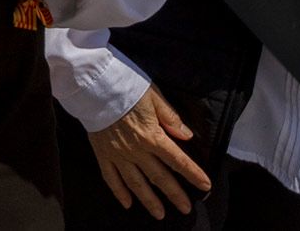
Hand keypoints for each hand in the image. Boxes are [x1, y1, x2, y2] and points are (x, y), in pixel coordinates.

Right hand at [86, 84, 211, 218]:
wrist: (95, 85)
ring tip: (159, 214)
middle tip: (185, 209)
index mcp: (152, 136)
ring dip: (149, 200)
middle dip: (174, 194)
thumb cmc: (126, 86)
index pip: (177, 160)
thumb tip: (186, 135)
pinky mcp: (102, 154)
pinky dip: (119, 192)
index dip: (192, 174)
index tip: (204, 185)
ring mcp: (118, 155)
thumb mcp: (154, 95)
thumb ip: (170, 117)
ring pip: (136, 183)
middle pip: (159, 177)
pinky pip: (111, 178)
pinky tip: (127, 203)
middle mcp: (136, 150)